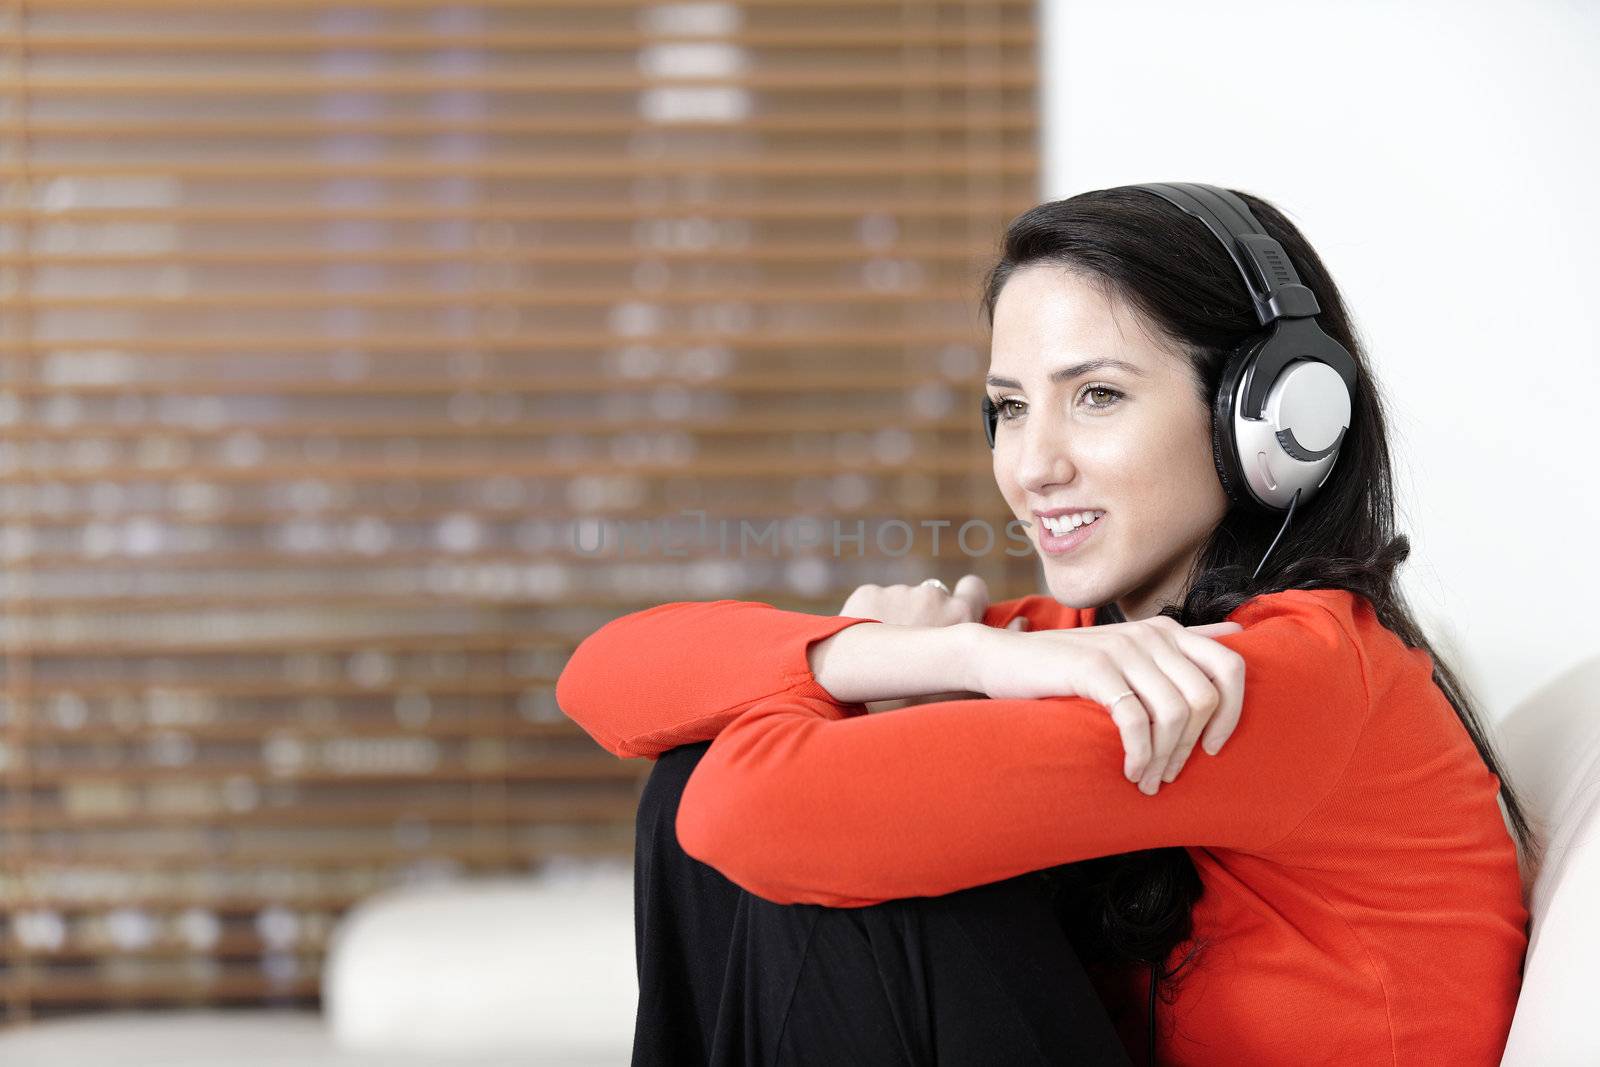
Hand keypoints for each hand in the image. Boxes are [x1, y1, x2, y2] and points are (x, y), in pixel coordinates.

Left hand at [838, 575, 1026, 713]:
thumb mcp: (971, 683)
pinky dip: (872, 615)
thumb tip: (1023, 620)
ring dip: (899, 616)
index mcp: (962, 614)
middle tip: (916, 643)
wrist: (864, 698)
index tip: (954, 619)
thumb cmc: (924, 702)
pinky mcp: (867, 592)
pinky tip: (867, 645)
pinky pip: (875, 599)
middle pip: (935, 594)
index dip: (964, 601)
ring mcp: (898, 591)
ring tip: (888, 652)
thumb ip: (1004, 645)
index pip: (973, 587)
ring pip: (903, 599)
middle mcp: (934, 595)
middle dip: (928, 612)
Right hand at [967, 616, 1245, 794]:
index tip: (1211, 749)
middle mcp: (1151, 634)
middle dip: (1192, 748)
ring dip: (1165, 758)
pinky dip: (1139, 754)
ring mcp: (1123, 649)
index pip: (1231, 667)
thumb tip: (1238, 633)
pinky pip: (1136, 720)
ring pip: (1174, 713)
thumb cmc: (1068, 664)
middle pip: (1205, 698)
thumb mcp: (1129, 649)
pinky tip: (1130, 771)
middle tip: (1168, 776)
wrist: (1003, 659)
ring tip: (1147, 781)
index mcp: (1167, 630)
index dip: (1232, 714)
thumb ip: (1182, 642)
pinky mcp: (1094, 668)